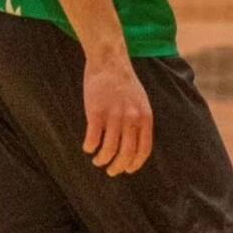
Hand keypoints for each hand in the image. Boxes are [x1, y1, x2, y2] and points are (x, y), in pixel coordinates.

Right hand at [82, 53, 152, 175]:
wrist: (110, 62)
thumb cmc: (125, 83)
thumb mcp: (141, 102)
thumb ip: (139, 121)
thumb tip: (135, 143)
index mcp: (144, 117)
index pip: (143, 149)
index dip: (135, 164)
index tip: (127, 170)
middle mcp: (131, 119)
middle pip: (126, 154)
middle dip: (117, 167)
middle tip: (110, 170)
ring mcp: (114, 116)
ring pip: (108, 150)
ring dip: (101, 160)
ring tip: (97, 160)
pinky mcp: (96, 112)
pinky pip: (92, 139)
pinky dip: (89, 147)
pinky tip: (87, 147)